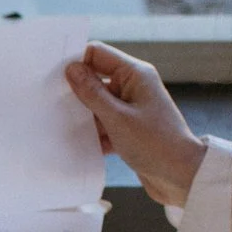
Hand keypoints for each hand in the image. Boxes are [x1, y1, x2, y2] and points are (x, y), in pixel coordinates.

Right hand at [63, 42, 206, 208]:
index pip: (98, 54)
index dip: (75, 60)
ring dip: (83, 115)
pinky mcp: (128, 128)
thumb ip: (92, 93)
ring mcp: (131, 108)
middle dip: (75, 90)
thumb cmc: (156, 145)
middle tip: (50, 101)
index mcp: (135, 74)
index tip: (51, 73)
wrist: (182, 177)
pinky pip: (103, 123)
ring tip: (61, 125)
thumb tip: (72, 70)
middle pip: (95, 78)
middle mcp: (133, 86)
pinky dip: (92, 132)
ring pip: (97, 104)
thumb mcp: (118, 118)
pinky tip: (79, 144)